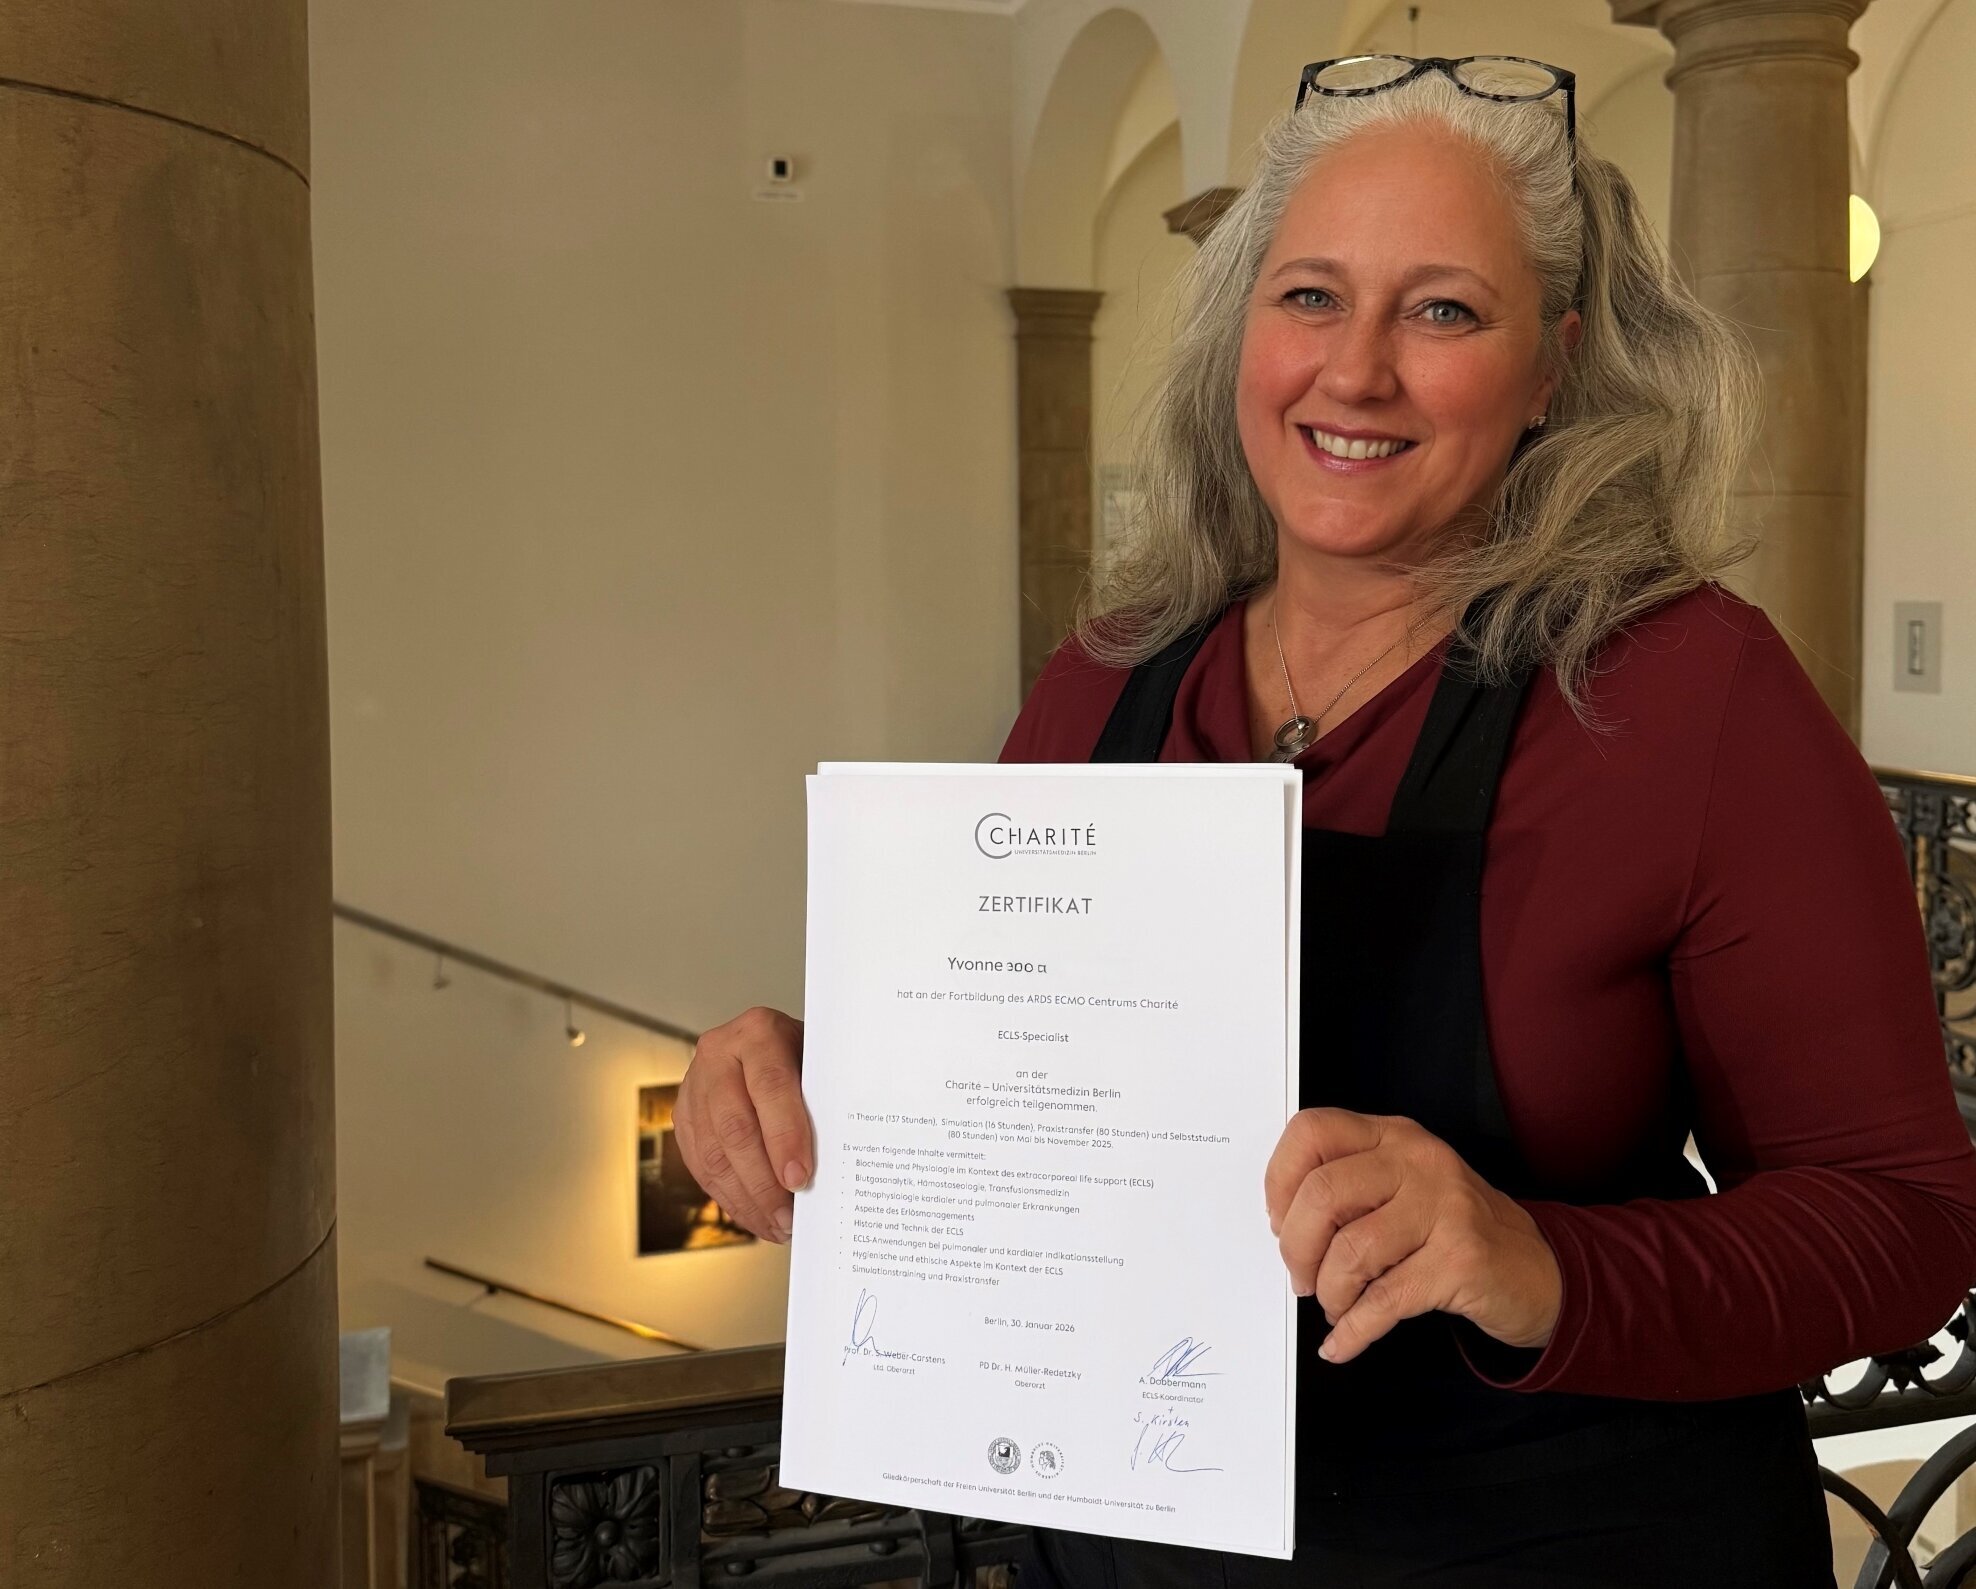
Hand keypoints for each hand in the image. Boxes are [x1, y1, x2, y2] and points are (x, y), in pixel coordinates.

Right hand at [674, 1007, 812, 1243]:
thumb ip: (823, 1099)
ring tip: (776, 1226)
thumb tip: (838, 1161)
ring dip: (745, 1199)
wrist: (768, 1044)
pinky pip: (701, 1165)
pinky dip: (729, 1197)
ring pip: (712, 1154)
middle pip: (734, 1127)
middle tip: (788, 1217)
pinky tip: (755, 1216)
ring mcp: (694, 1086)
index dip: (785, 1136)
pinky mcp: (683, 1116)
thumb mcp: (819, 1061)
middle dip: (763, 1181)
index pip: (770, 1086)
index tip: (801, 1178)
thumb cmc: (803, 1055)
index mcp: (758, 1032)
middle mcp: (719, 1054)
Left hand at [1262, 1108, 1560, 1364]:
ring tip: (1337, 1305)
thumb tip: (1282, 1222)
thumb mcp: (1401, 1187)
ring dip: (1330, 1293)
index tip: (1279, 1221)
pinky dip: (1352, 1330)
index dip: (1280, 1180)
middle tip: (1302, 1277)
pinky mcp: (1461, 1260)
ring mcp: (1445, 1208)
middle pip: (1322, 1194)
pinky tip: (1342, 1341)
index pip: (1312, 1133)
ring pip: (1350, 1251)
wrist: (1537, 1270)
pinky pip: (1385, 1300)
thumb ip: (1347, 1187)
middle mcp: (1418, 1161)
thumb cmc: (1454, 1229)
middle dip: (1297, 1248)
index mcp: (1393, 1136)